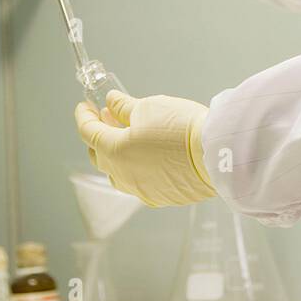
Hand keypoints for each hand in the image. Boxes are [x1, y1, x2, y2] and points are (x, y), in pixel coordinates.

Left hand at [75, 91, 215, 206]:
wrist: (217, 155)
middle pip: (100, 156)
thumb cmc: (181, 128)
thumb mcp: (148, 108)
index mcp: (114, 152)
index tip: (84, 107)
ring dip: (117, 155)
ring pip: (118, 173)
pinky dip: (136, 167)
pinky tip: (147, 155)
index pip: (88, 132)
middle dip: (98, 136)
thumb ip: (124, 107)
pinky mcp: (161, 197)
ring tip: (127, 137)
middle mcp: (123, 176)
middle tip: (105, 120)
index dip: (84, 116)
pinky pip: (139, 182)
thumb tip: (112, 103)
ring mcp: (141, 190)